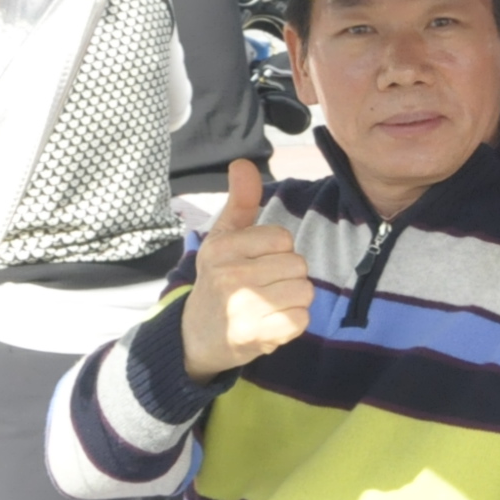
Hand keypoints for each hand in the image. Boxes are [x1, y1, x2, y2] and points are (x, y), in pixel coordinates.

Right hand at [181, 160, 312, 381]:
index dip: (278, 251)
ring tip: (266, 305)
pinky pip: (301, 319)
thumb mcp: (223, 238)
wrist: (195, 337)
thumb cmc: (218, 279)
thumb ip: (240, 202)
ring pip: (304, 291)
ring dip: (292, 300)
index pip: (283, 238)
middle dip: (287, 276)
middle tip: (260, 288)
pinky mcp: (255, 336)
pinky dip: (291, 323)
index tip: (257, 263)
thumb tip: (242, 163)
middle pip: (298, 265)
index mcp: (222, 247)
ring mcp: (242, 308)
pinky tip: (270, 323)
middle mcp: (229, 275)